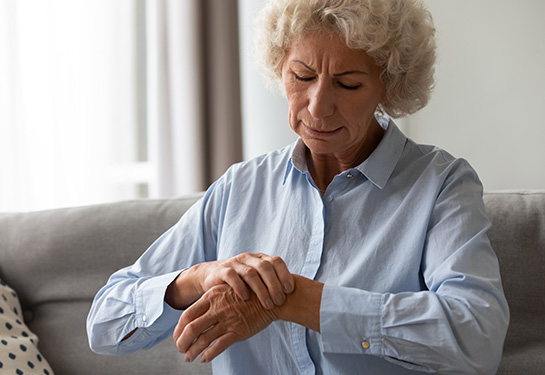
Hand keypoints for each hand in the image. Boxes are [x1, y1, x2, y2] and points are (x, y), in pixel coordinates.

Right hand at [166, 253, 293, 309]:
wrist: (212, 276)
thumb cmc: (240, 282)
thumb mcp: (257, 279)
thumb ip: (271, 283)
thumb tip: (294, 295)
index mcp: (260, 258)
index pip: (277, 261)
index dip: (285, 274)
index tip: (290, 290)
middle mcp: (249, 258)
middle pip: (265, 267)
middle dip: (274, 284)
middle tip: (279, 301)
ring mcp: (235, 263)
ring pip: (251, 273)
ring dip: (261, 290)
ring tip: (267, 305)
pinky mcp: (222, 270)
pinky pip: (232, 276)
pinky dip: (240, 287)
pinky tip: (246, 298)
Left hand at [173, 284, 276, 362]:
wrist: (270, 297)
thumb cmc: (247, 294)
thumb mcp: (226, 291)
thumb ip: (212, 301)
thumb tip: (195, 314)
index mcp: (212, 297)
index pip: (187, 314)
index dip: (178, 328)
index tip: (176, 336)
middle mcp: (217, 309)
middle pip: (191, 329)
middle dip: (181, 342)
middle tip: (180, 349)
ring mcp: (227, 321)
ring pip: (202, 340)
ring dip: (192, 351)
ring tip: (188, 357)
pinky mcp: (238, 331)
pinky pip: (218, 346)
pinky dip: (208, 355)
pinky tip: (204, 359)